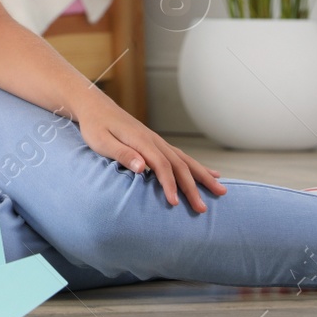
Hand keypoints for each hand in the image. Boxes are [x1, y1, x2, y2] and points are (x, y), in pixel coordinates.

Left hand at [76, 95, 226, 211]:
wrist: (96, 107)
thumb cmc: (95, 126)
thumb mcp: (101, 141)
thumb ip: (122, 153)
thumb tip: (142, 167)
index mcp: (141, 141)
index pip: (161, 165)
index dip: (169, 184)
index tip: (175, 203)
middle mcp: (154, 140)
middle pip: (179, 165)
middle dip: (192, 187)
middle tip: (202, 209)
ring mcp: (157, 141)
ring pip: (185, 160)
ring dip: (203, 177)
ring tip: (221, 192)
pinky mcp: (157, 143)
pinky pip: (181, 156)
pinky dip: (198, 166)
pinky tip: (211, 174)